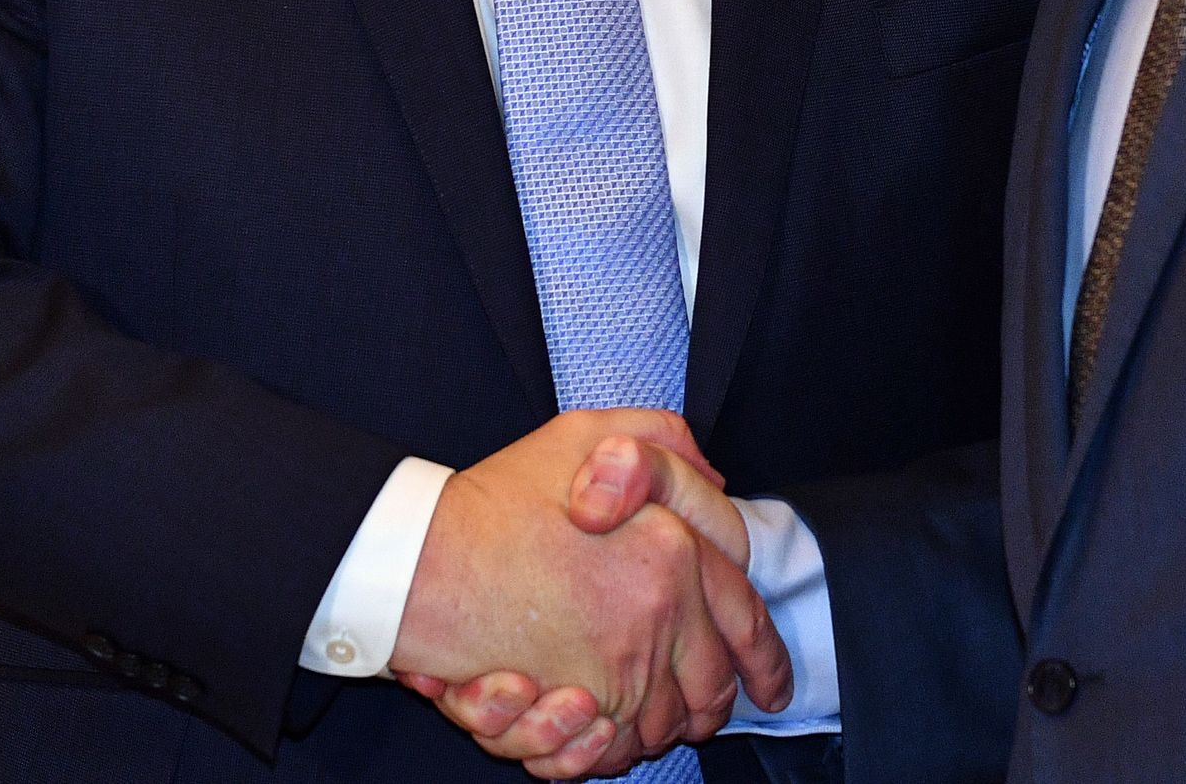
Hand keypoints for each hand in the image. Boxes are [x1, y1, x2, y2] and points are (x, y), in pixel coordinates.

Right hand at [389, 411, 789, 776]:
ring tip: (621, 713)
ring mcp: (621, 665)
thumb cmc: (494, 500)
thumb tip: (717, 477)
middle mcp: (660, 612)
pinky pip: (612, 752)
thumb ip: (661, 441)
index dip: (762, 659)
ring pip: (661, 727)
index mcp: (674, 550)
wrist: (418, 559)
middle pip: (710, 688)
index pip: (745, 617)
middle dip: (705, 709)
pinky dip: (599, 752)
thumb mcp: (584, 433)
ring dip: (647, 730)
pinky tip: (582, 728)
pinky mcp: (576, 707)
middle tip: (691, 715)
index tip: (767, 686)